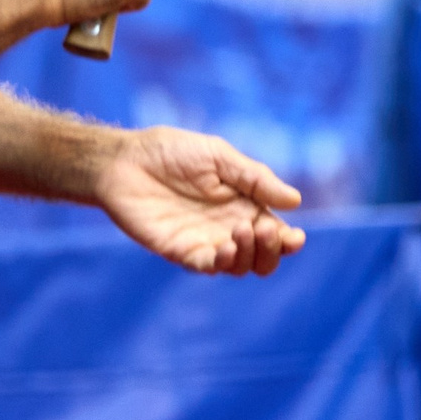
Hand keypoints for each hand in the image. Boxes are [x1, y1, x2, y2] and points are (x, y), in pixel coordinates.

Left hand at [96, 127, 304, 274]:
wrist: (125, 161)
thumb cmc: (172, 152)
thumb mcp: (219, 156)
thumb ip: (254, 178)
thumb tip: (295, 201)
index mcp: (243, 205)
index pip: (274, 233)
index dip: (288, 241)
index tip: (295, 237)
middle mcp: (228, 228)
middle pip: (262, 257)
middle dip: (271, 251)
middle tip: (264, 229)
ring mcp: (205, 242)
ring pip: (239, 267)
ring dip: (248, 255)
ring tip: (241, 231)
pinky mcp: (180, 251)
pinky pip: (207, 267)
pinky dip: (220, 263)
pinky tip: (224, 248)